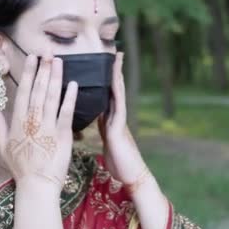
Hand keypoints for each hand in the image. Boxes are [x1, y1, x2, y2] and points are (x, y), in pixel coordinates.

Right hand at [0, 53, 78, 194]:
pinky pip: (66, 112)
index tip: (33, 58)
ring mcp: (47, 127)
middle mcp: (32, 121)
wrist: (36, 185)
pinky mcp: (62, 135)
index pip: (24, 92)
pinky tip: (73, 84)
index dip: (29, 73)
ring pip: (52, 97)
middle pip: (38, 90)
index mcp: (18, 122)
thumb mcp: (3, 146)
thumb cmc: (20, 167)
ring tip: (60, 61)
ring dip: (56, 77)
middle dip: (43, 69)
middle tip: (48, 52)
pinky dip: (70, 98)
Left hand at [97, 52, 147, 186]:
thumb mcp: (108, 143)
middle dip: (113, 70)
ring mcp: (119, 120)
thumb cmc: (119, 163)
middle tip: (114, 51)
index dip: (104, 79)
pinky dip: (116, 90)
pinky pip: (118, 104)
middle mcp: (116, 116)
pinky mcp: (120, 126)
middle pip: (113, 88)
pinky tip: (115, 79)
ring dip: (117, 74)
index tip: (101, 64)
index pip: (106, 95)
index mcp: (110, 120)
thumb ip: (104, 130)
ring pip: (117, 92)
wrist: (131, 176)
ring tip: (117, 57)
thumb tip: (98, 123)